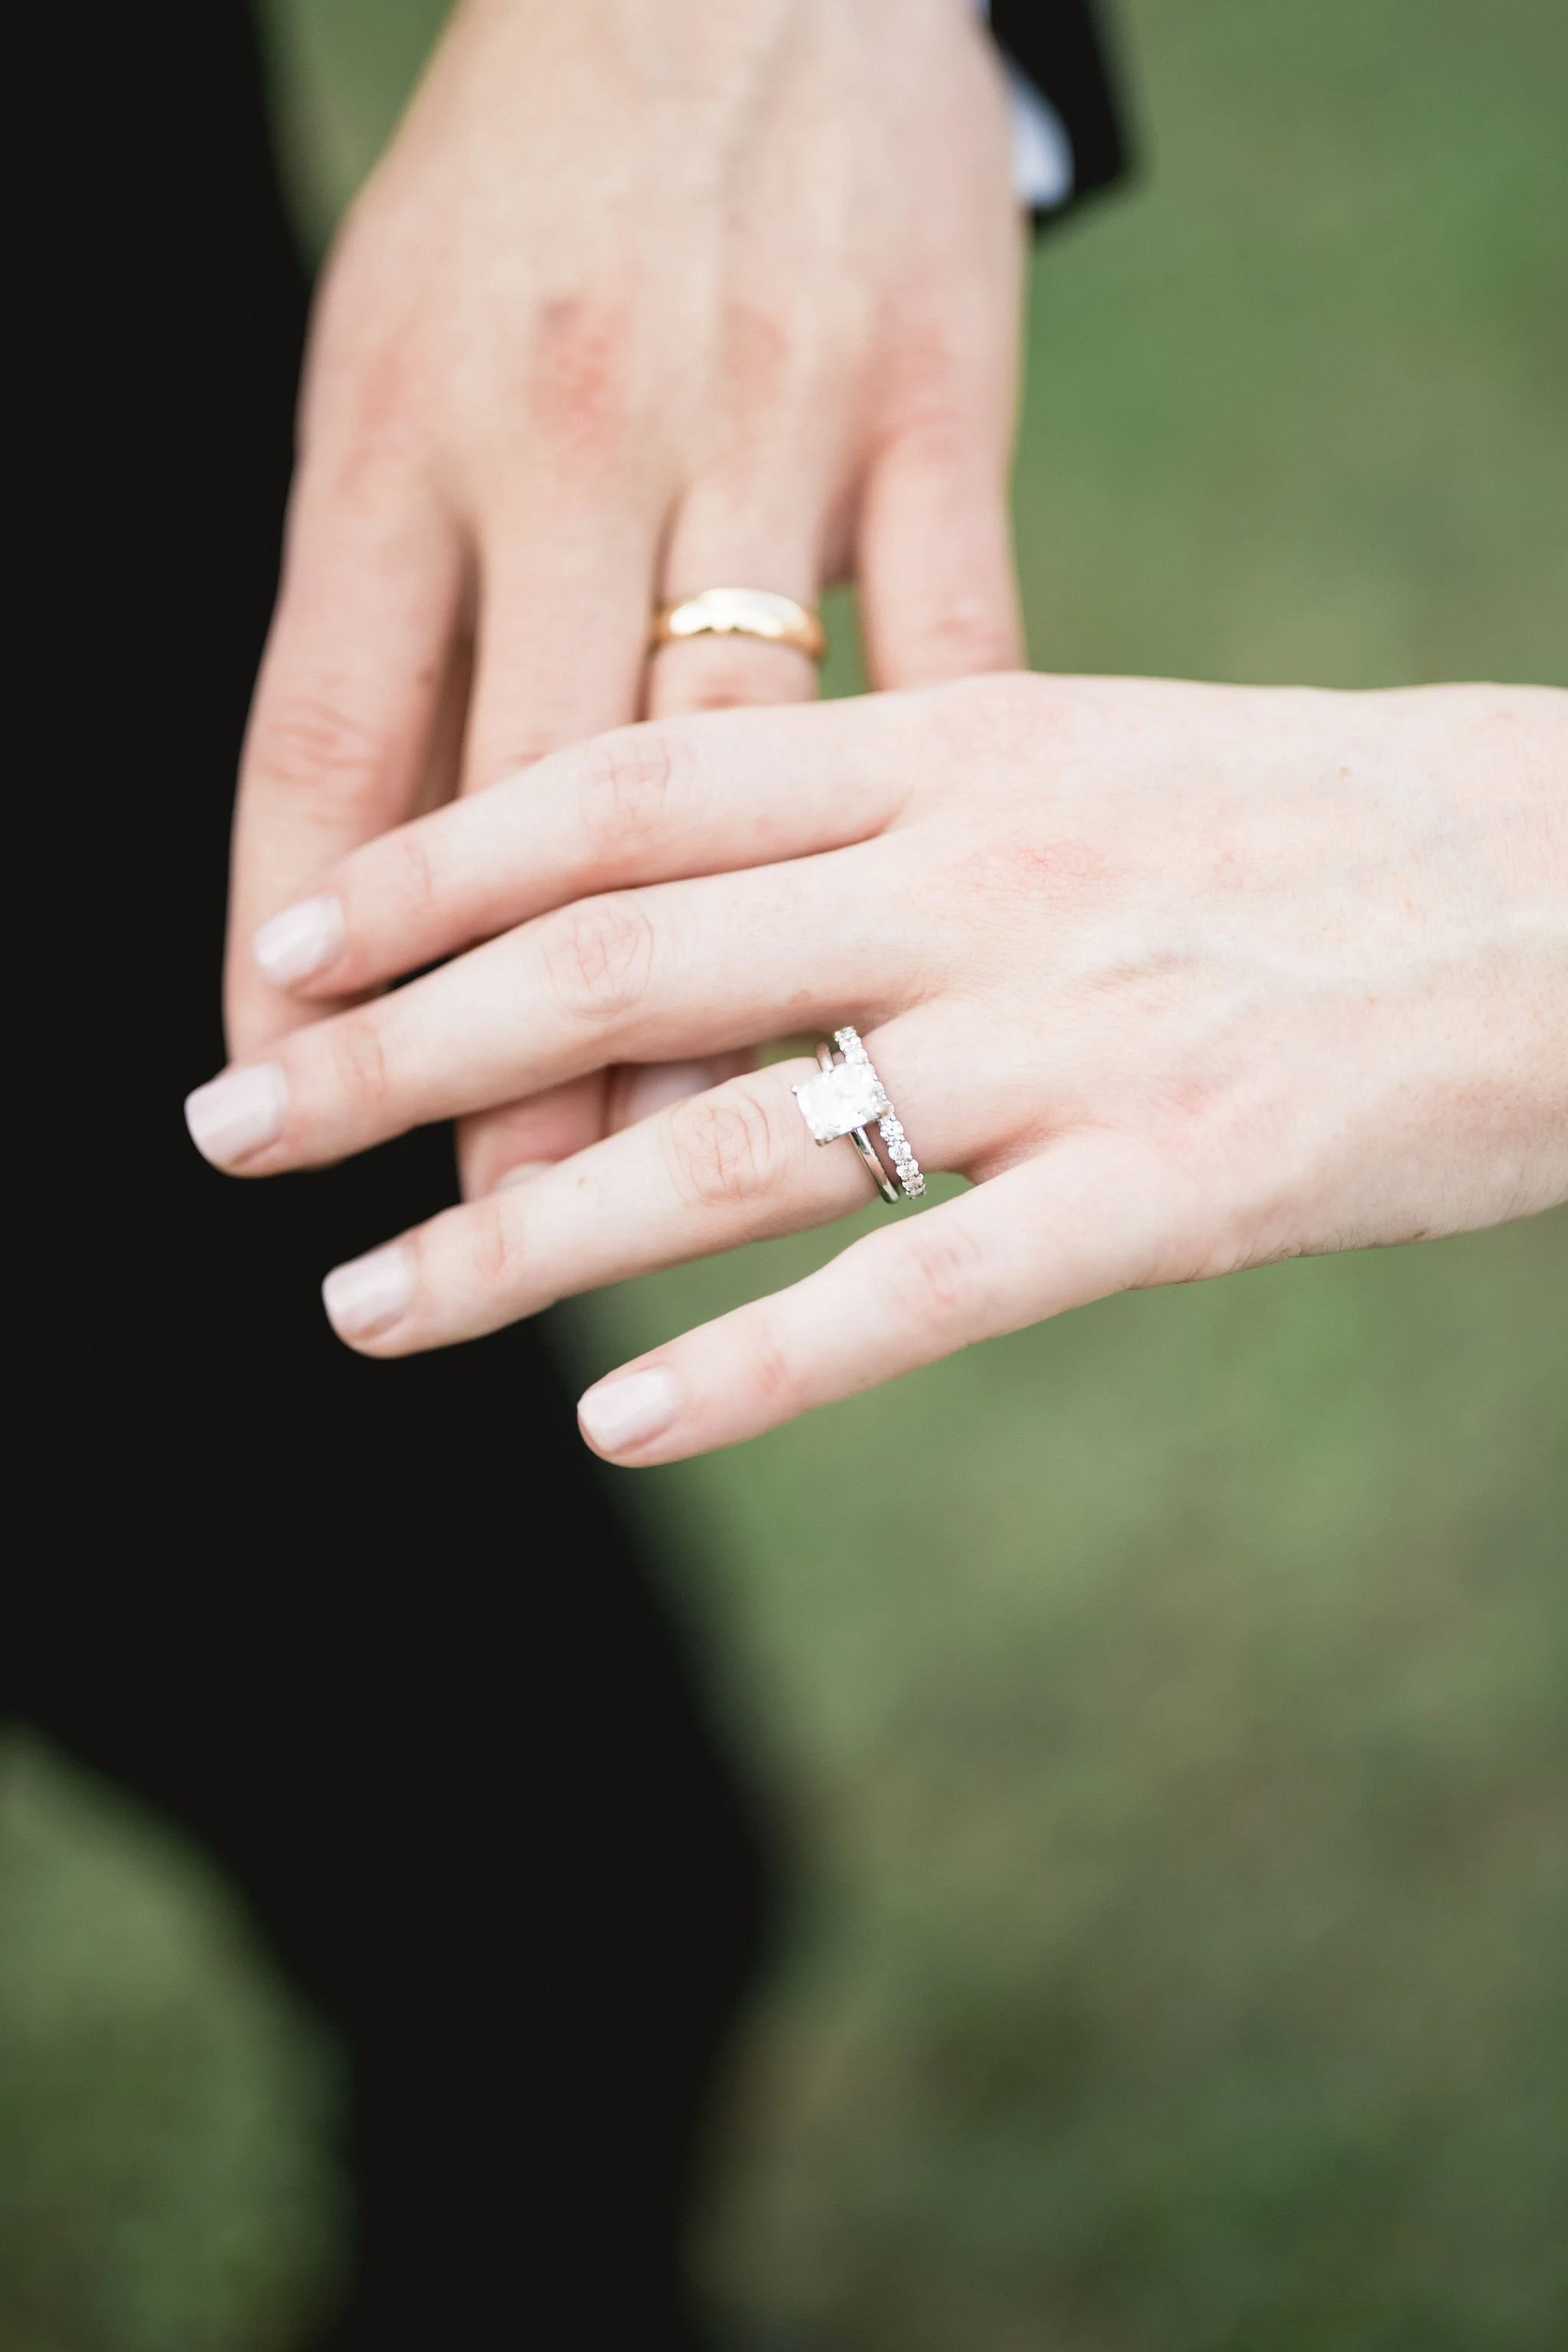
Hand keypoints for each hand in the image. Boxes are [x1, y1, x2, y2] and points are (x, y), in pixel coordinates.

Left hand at [186, 673, 1567, 1458]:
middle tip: (235, 1125)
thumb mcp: (1096, 760)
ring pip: (729, 1135)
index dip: (436, 864)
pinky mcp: (1173, 1189)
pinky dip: (753, 1362)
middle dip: (398, 1047)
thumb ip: (903, 814)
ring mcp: (1071, 1034)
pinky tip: (614, 1420)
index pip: (630, 787)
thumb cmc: (1334, 826)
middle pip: (622, 959)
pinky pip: (918, 1287)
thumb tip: (706, 897)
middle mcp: (981, 874)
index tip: (292, 939)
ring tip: (361, 1306)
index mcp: (961, 744)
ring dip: (514, 1232)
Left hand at [225, 0, 1022, 1191]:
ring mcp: (769, 426)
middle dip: (484, 1043)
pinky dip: (912, 813)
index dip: (297, 946)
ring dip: (684, 1001)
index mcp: (397, 427)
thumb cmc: (527, 175)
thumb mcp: (386, 362)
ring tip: (634, 1191)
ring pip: (724, 772)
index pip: (324, 734)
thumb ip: (386, 608)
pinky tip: (905, 987)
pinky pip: (944, 650)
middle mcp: (567, 441)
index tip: (273, 1108)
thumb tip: (347, 875)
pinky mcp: (941, 411)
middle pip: (520, 801)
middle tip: (450, 1240)